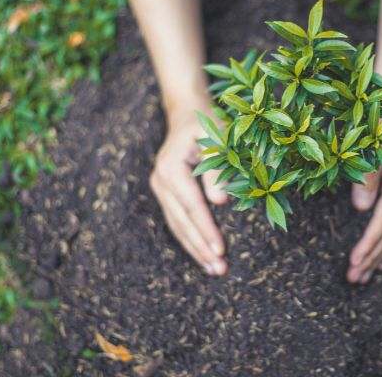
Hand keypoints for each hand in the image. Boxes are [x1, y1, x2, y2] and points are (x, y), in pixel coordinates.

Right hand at [149, 103, 228, 274]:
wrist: (187, 112)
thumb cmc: (208, 123)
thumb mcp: (218, 139)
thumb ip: (218, 170)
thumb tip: (220, 201)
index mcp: (171, 169)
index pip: (192, 206)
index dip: (206, 229)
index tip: (220, 250)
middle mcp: (160, 181)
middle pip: (182, 221)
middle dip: (201, 247)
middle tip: (220, 269)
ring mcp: (160, 188)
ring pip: (177, 226)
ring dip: (195, 249)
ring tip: (214, 269)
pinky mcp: (166, 193)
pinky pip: (177, 221)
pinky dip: (190, 239)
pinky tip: (203, 255)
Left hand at [347, 135, 381, 283]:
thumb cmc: (375, 129)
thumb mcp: (367, 147)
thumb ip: (366, 176)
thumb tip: (361, 208)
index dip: (368, 244)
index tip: (354, 262)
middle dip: (371, 258)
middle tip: (353, 279)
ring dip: (378, 257)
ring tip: (361, 278)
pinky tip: (380, 265)